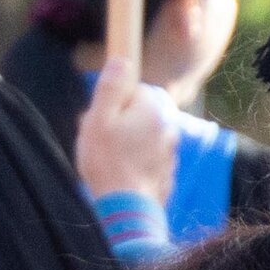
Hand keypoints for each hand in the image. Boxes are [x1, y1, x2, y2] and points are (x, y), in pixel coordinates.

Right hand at [77, 65, 180, 209]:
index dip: (113, 102)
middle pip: (139, 113)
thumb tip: (121, 61)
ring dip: (128, 143)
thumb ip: (111, 88)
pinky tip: (120, 174)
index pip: (134, 90)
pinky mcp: (167, 171)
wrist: (126, 208)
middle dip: (119, 123)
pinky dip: (136, 162)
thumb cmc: (108, 161)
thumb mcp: (98, 119)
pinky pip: (149, 158)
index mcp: (152, 108)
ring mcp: (170, 150)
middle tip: (99, 141)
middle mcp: (168, 125)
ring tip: (108, 161)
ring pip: (144, 136)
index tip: (99, 118)